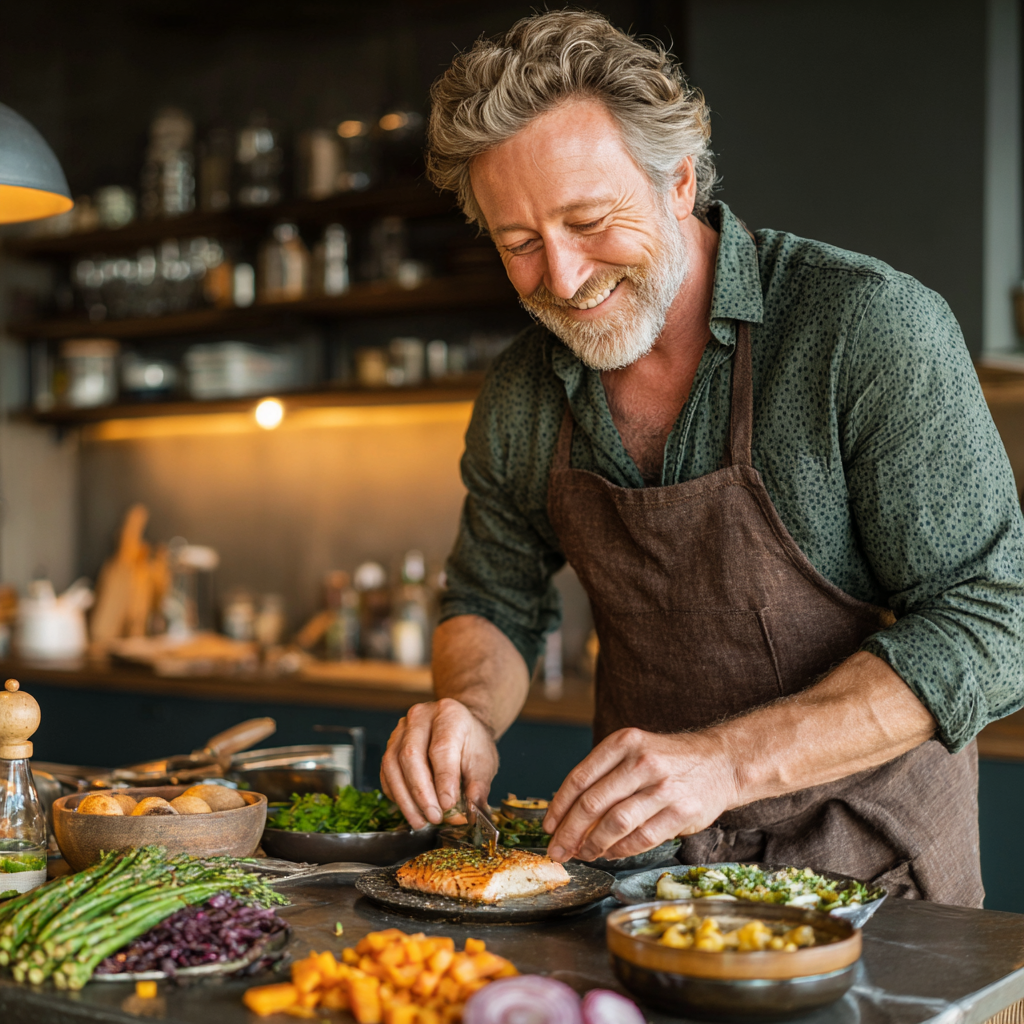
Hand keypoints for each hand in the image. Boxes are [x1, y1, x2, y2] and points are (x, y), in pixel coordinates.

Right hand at [380, 698, 498, 828]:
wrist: (460, 729)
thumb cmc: (472, 745)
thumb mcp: (484, 763)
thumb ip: (478, 787)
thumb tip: (470, 812)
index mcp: (449, 714)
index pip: (442, 748)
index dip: (444, 779)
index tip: (448, 805)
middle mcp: (421, 716)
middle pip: (411, 755)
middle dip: (421, 792)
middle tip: (434, 816)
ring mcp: (401, 728)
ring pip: (393, 764)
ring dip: (405, 798)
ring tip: (420, 820)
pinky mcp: (390, 743)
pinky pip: (386, 771)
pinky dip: (395, 794)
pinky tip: (409, 808)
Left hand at [542, 727, 738, 861]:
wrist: (720, 762)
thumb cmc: (668, 760)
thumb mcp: (634, 751)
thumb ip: (604, 775)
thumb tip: (568, 814)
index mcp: (624, 742)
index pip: (580, 777)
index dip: (559, 806)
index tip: (549, 826)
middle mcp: (642, 762)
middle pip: (592, 804)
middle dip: (569, 832)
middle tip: (558, 850)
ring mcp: (662, 788)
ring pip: (615, 824)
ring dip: (593, 845)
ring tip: (583, 854)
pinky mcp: (680, 812)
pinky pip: (640, 839)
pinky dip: (620, 850)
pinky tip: (610, 853)